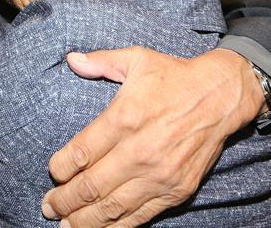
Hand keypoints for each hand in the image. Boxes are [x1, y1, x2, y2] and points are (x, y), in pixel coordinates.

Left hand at [43, 47, 262, 226]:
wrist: (221, 96)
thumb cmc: (174, 77)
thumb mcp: (136, 59)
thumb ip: (101, 61)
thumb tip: (71, 59)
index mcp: (125, 118)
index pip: (81, 152)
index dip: (60, 168)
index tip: (53, 172)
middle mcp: (140, 151)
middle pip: (91, 186)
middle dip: (64, 200)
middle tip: (48, 207)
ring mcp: (159, 175)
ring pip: (113, 208)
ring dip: (84, 221)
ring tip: (65, 225)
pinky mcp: (176, 190)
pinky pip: (140, 216)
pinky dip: (117, 226)